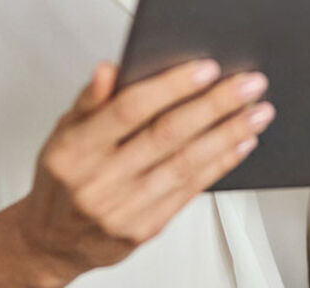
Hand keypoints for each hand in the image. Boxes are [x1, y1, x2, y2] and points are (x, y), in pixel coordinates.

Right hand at [6, 59, 273, 284]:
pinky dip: (220, 164)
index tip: (206, 68)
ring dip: (228, 135)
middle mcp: (99, 181)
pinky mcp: (145, 229)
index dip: (170, 87)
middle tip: (249, 84)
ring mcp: (123, 209)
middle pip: (166, 135)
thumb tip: (110, 69)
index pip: (128, 110)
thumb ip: (90, 100)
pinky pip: (190, 190)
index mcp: (74, 150)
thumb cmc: (64, 179)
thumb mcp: (62, 133)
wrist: (53, 241)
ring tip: (256, 112)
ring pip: (185, 164)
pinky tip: (240, 143)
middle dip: (214, 106)